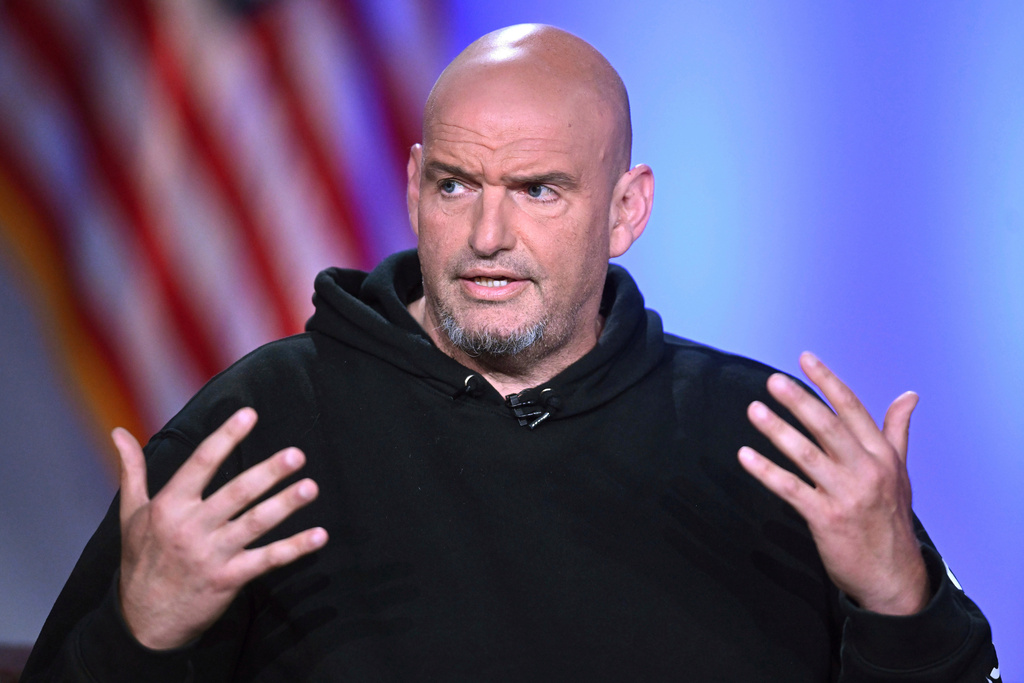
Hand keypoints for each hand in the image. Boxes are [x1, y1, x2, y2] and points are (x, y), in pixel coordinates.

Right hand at [114, 408, 327, 649]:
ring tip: (311, 487)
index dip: (225, 437)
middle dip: (267, 473)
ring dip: (285, 505)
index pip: (201, 463)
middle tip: (296, 455)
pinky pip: (267, 560)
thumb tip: (119, 432)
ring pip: (254, 524)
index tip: (249, 414)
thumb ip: (132, 471)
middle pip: (236, 494)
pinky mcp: (228, 579)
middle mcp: (191, 527)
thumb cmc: (141, 560)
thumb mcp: (131, 514)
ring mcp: (211, 554)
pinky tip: (319, 535)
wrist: (142, 623)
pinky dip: (295, 548)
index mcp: (169, 505)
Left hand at [737, 352, 928, 614]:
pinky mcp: (826, 518)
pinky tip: (745, 456)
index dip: (827, 382)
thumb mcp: (900, 472)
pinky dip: (766, 471)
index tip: (805, 358)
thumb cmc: (891, 518)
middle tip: (773, 381)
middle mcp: (867, 470)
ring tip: (754, 410)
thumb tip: (909, 394)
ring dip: (777, 431)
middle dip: (799, 401)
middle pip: (827, 426)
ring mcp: (846, 494)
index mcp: (882, 455)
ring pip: (806, 454)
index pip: (852, 409)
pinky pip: (790, 488)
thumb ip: (896, 431)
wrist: (894, 576)